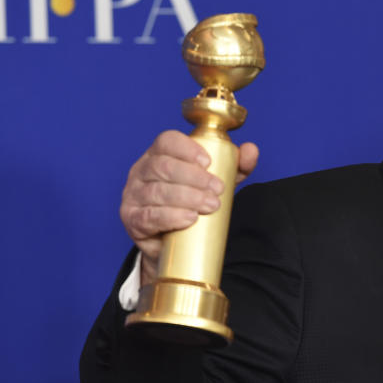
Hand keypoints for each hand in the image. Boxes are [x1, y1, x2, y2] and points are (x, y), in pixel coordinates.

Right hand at [120, 130, 258, 284]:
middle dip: (194, 177)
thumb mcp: (213, 182)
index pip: (166, 141)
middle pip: (163, 166)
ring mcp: (132, 195)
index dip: (187, 148)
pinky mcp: (132, 219)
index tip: (208, 162)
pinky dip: (171, 216)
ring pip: (157, 191)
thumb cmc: (190, 202)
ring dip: (187, 198)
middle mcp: (140, 171)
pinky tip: (189, 218)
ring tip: (210, 206)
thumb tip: (251, 150)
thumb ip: (233, 166)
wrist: (170, 241)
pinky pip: (149, 216)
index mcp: (158, 154)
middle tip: (217, 190)